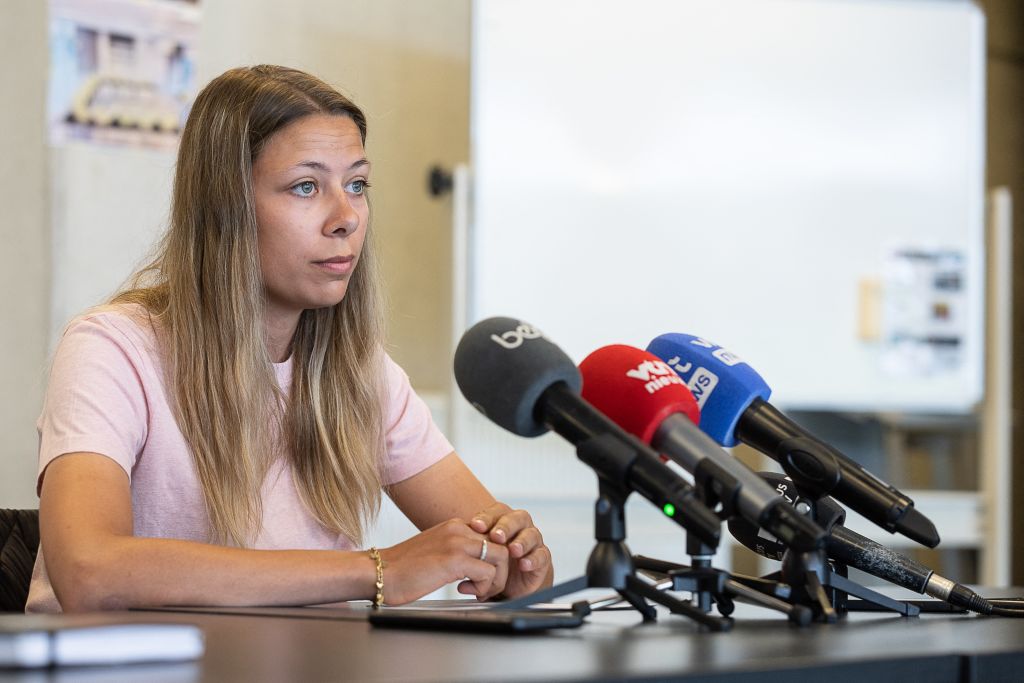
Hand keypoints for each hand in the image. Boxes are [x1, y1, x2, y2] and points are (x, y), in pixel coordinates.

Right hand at [379, 519, 508, 604]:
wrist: (379, 572)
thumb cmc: (403, 569)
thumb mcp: (435, 550)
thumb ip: (455, 551)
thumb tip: (475, 566)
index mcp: (454, 525)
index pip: (492, 536)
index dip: (492, 559)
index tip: (483, 575)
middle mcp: (459, 529)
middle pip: (501, 545)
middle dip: (499, 570)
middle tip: (485, 588)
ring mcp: (458, 542)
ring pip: (501, 556)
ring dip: (495, 579)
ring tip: (477, 591)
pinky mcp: (455, 560)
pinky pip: (488, 573)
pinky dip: (483, 587)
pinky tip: (464, 591)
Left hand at [470, 502, 552, 599]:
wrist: (513, 581)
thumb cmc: (493, 561)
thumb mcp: (480, 553)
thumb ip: (469, 551)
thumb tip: (453, 558)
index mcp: (503, 520)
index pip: (496, 512)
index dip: (487, 517)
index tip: (475, 526)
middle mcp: (520, 527)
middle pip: (517, 518)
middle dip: (506, 526)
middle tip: (496, 536)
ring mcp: (533, 541)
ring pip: (532, 535)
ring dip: (522, 541)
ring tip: (513, 550)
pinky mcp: (542, 558)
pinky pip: (542, 555)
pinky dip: (533, 559)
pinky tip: (524, 564)